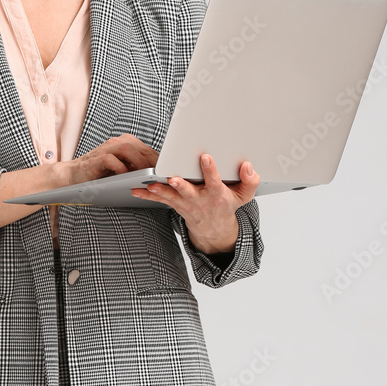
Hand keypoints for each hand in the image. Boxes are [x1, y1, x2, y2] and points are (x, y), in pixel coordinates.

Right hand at [62, 134, 158, 192]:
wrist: (74, 176)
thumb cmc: (100, 174)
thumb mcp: (122, 170)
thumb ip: (136, 168)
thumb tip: (157, 176)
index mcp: (126, 143)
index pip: (147, 149)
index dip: (159, 160)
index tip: (167, 171)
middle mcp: (117, 143)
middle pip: (140, 148)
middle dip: (152, 161)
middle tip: (161, 175)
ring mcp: (107, 149)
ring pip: (128, 149)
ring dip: (139, 163)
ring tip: (146, 175)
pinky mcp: (97, 158)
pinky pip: (111, 159)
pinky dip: (120, 168)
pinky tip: (126, 176)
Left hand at [130, 153, 259, 253]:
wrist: (214, 228)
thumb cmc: (227, 205)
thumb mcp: (244, 196)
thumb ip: (250, 181)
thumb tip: (248, 165)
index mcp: (217, 194)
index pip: (215, 181)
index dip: (210, 170)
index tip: (206, 157)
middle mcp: (200, 199)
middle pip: (189, 192)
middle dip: (181, 185)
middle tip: (173, 178)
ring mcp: (186, 203)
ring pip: (172, 197)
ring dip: (160, 191)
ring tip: (151, 185)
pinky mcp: (175, 205)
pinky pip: (161, 200)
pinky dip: (148, 195)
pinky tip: (136, 190)